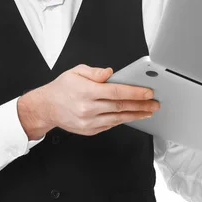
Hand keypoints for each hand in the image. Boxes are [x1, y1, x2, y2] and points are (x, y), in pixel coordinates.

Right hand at [27, 64, 160, 136]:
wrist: (46, 108)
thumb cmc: (61, 88)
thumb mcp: (76, 71)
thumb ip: (94, 72)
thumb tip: (110, 72)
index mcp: (87, 91)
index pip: (117, 92)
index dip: (135, 93)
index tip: (148, 92)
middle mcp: (88, 108)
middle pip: (121, 106)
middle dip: (141, 105)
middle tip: (154, 103)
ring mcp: (89, 122)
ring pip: (118, 118)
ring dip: (135, 115)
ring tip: (148, 111)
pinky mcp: (89, 130)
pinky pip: (110, 125)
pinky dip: (122, 120)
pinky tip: (131, 116)